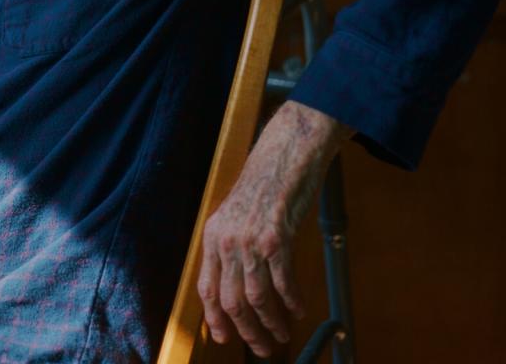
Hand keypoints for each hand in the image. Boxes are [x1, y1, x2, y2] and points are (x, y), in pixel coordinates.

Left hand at [198, 101, 351, 357]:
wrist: (282, 160)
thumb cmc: (262, 189)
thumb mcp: (234, 217)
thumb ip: (230, 249)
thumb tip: (235, 287)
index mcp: (212, 236)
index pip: (206, 288)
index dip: (216, 318)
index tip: (226, 337)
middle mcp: (226, 241)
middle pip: (232, 301)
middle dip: (248, 330)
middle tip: (262, 347)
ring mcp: (250, 241)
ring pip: (257, 298)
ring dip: (271, 323)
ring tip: (283, 334)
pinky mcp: (276, 239)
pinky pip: (283, 283)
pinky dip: (292, 301)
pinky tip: (298, 309)